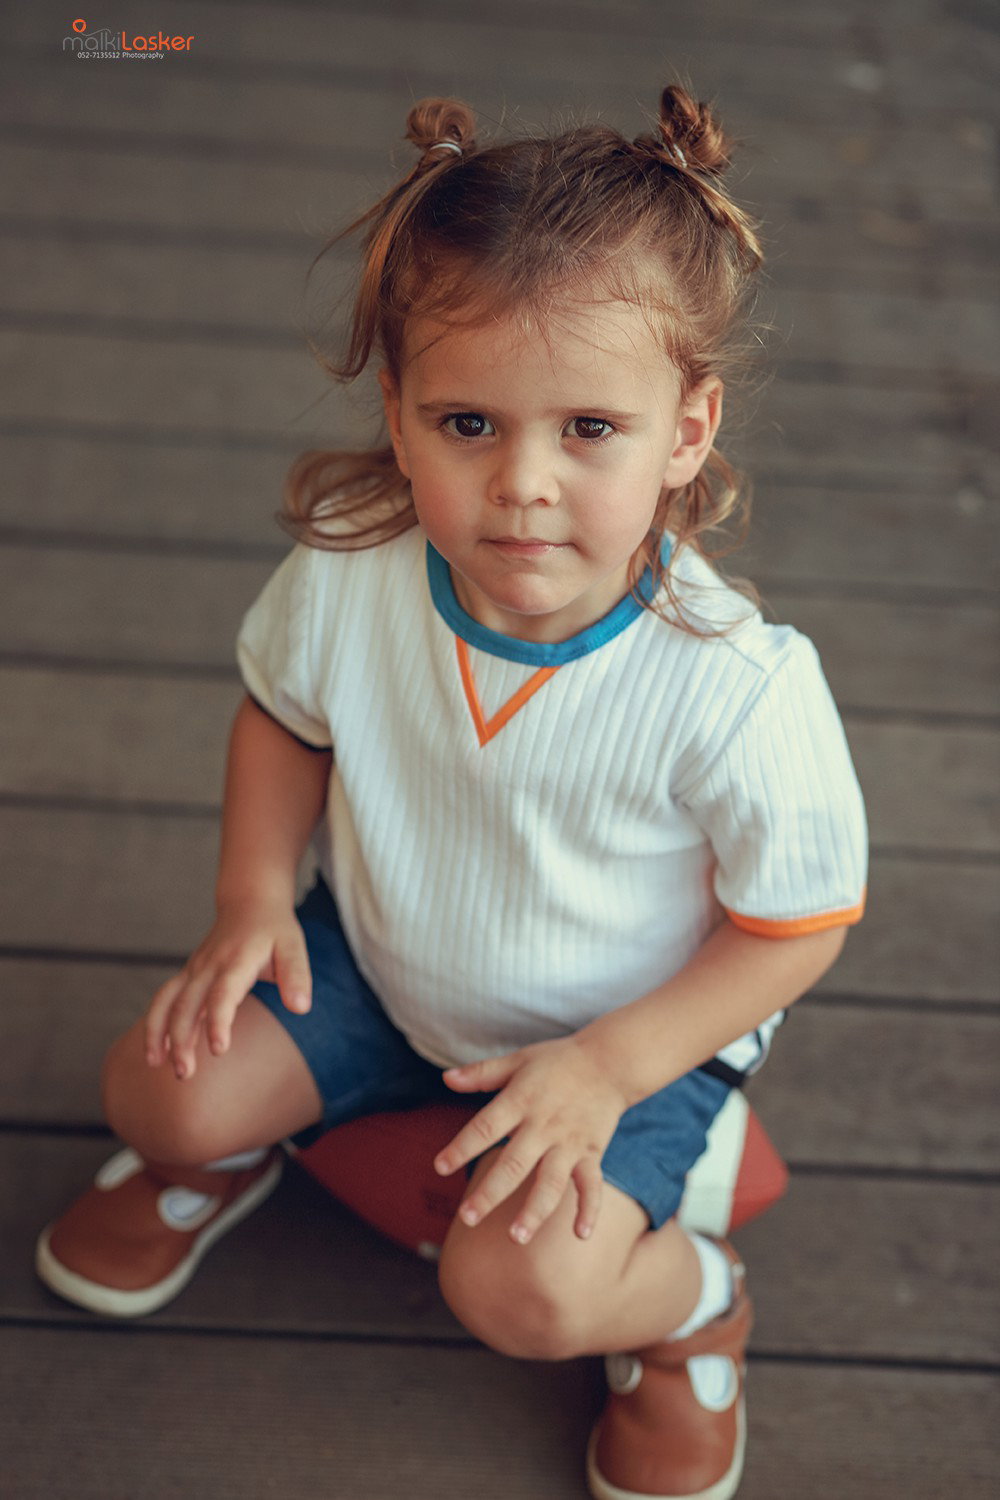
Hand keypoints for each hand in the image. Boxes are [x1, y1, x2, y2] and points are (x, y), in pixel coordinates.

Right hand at [144, 894, 311, 1080]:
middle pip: (187, 1003)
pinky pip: (164, 999)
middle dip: (181, 1039)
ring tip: (157, 1065)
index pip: (222, 994)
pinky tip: (155, 1054)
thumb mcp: (294, 947)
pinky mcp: (188, 975)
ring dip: (159, 1032)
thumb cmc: (275, 930)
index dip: (218, 1022)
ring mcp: (194, 969)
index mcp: (237, 961)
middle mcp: (209, 966)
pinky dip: (155, 1024)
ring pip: (167, 1000)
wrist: (249, 902)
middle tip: (184, 1074)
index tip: (218, 1050)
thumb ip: (297, 977)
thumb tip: (301, 1008)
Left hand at [434, 1035, 627, 1245]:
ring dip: (535, 1211)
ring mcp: (569, 1142)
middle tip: (467, 1218)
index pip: (485, 1127)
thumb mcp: (518, 1060)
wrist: (610, 1061)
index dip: (462, 1147)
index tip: (440, 1167)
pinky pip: (592, 1185)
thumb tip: (446, 1078)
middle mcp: (544, 1125)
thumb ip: (482, 1073)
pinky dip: (589, 1209)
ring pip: (551, 1182)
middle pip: (514, 1164)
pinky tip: (580, 1234)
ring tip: (517, 1237)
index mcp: (521, 1101)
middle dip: (490, 1193)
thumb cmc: (557, 1061)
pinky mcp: (592, 1153)